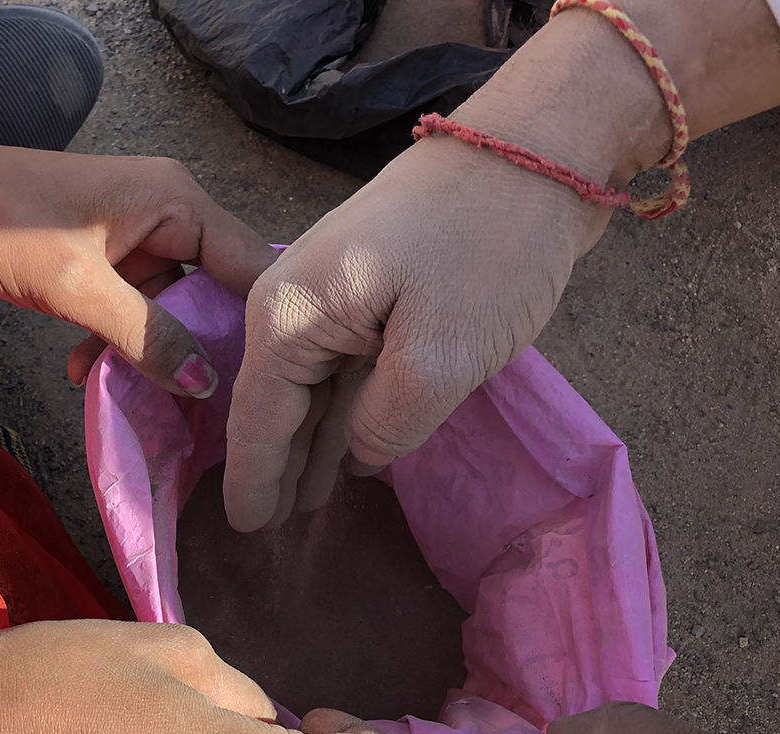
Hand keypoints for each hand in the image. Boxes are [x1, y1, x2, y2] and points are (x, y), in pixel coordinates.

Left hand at [0, 142, 277, 398]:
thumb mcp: (77, 288)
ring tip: (140, 399)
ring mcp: (137, 234)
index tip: (264, 387)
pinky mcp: (107, 256)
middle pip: (216, 290)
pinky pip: (132, 306)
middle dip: (205, 348)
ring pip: (171, 306)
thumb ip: (145, 335)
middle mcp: (169, 212)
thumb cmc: (0, 225)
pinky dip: (115, 340)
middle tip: (207, 410)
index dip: (261, 324)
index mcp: (177, 201)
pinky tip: (85, 372)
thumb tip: (203, 384)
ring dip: (150, 352)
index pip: (251, 265)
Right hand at [220, 0, 779, 530]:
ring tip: (303, 509)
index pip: (257, 420)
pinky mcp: (376, 294)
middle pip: (276, 405)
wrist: (537, 150)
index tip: (242, 534)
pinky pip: (346, 372)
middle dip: (274, 469)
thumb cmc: (484, 250)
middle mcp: (295, 306)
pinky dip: (343, 415)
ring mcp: (336, 297)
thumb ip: (386, 424)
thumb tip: (361, 450)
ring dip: (311, 447)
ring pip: (313, 391)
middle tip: (267, 537)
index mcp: (288, 317)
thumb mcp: (438, 357)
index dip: (253, 482)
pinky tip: (345, 455)